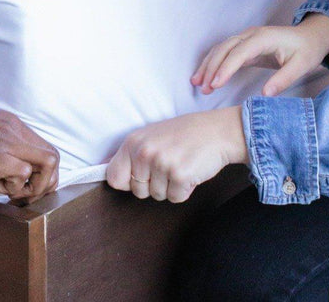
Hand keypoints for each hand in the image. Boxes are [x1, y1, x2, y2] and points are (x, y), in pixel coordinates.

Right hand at [0, 96, 60, 202]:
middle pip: (54, 158)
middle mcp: (14, 130)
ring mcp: (7, 142)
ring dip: (30, 187)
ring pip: (47, 165)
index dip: (40, 173)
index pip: (44, 148)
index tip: (22, 186)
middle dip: (43, 184)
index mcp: (9, 124)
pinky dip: (10, 189)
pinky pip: (22, 176)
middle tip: (19, 195)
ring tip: (4, 191)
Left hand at [106, 106, 247, 202]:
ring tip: (180, 164)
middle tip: (168, 164)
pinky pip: (175, 198)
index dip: (127, 182)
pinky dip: (184, 190)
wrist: (215, 131)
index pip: (113, 177)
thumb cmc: (183, 135)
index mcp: (133, 142)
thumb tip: (112, 176)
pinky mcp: (179, 176)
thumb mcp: (151, 137)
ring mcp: (161, 163)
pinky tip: (190, 171)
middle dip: (153, 185)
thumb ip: (132, 155)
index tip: (141, 176)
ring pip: (157, 196)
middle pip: (137, 191)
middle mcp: (144, 152)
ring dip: (170, 186)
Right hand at [190, 13, 328, 96]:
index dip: (225, 68)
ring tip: (197, 82)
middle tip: (202, 87)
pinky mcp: (246, 45)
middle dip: (211, 67)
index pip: (239, 53)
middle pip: (225, 49)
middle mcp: (251, 35)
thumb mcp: (301, 66)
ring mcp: (247, 38)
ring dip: (208, 64)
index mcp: (263, 38)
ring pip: (221, 48)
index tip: (215, 84)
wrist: (311, 36)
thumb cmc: (307, 50)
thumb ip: (283, 79)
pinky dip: (214, 62)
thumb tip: (264, 95)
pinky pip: (225, 52)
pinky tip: (207, 75)